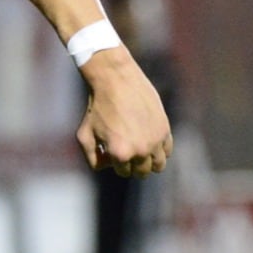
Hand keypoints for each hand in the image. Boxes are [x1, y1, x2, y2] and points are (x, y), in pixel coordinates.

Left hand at [75, 48, 172, 176]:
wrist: (116, 80)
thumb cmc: (97, 107)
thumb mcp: (84, 134)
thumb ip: (91, 158)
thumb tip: (105, 167)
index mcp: (120, 154)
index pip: (123, 172)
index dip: (116, 162)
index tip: (112, 149)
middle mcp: (140, 150)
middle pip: (141, 172)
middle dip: (132, 164)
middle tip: (125, 149)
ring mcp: (155, 140)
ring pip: (158, 166)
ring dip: (149, 161)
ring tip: (139, 148)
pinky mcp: (165, 129)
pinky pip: (167, 150)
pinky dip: (160, 149)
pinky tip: (149, 139)